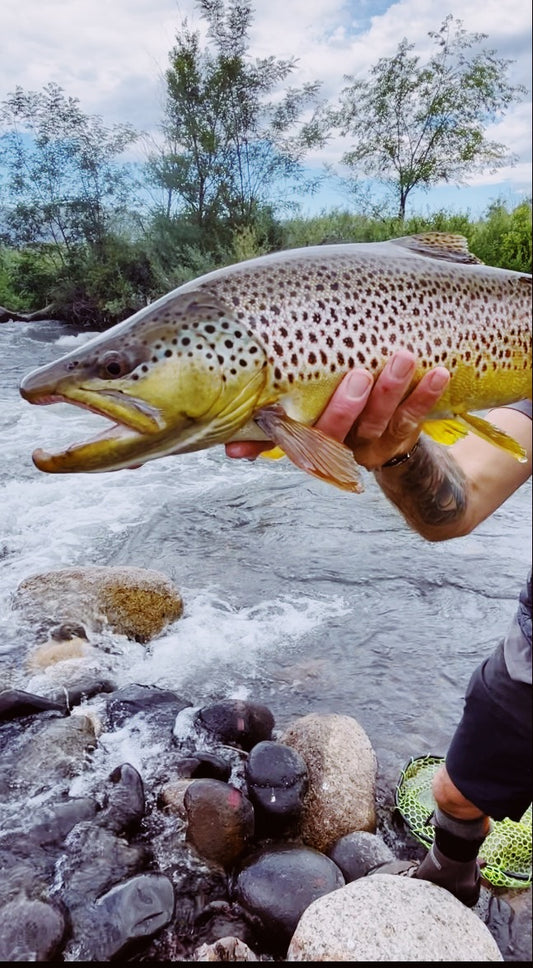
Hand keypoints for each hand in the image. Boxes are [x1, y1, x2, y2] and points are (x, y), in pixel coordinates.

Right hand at [225, 350, 449, 467]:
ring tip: (403, 358)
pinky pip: (413, 417)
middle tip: (359, 376)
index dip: (262, 443)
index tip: (241, 444)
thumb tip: (228, 440)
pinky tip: (436, 373)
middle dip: (345, 407)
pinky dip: (425, 395)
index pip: (283, 440)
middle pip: (335, 432)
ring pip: (378, 421)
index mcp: (306, 437)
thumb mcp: (304, 414)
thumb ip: (271, 418)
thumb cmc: (336, 409)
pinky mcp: (400, 439)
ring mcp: (370, 443)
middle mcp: (336, 445)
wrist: (390, 447)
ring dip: (391, 391)